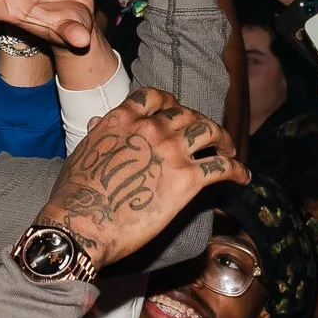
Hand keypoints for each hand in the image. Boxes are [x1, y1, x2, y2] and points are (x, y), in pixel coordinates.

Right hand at [39, 87, 246, 268]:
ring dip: (224, 139)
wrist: (83, 221)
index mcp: (123, 118)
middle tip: (209, 136)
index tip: (178, 112)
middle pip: (187, 113)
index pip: (155, 96)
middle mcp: (151, 127)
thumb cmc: (75, 194)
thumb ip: (98, 133)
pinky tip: (243, 176)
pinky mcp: (188, 179)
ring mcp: (171, 151)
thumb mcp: (82, 152)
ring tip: (230, 151)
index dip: (171, 103)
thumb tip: (98, 122)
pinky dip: (237, 170)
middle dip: (201, 122)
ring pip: (209, 131)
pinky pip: (221, 167)